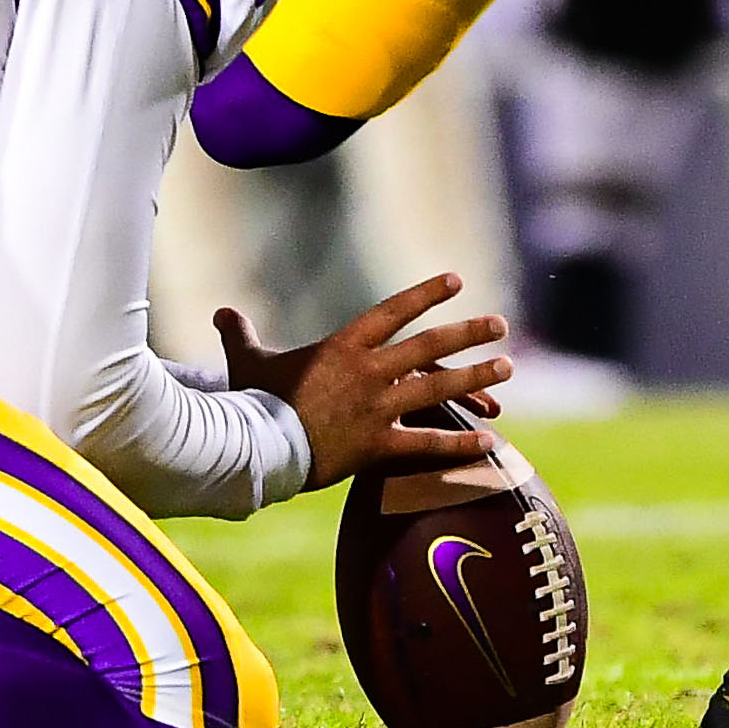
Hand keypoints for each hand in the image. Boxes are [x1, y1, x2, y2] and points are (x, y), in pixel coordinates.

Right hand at [215, 272, 512, 491]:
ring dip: (476, 377)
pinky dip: (460, 444)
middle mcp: (368, 371)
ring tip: (507, 369)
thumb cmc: (251, 403)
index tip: (455, 280)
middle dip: (468, 333)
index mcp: (343, 346)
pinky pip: (428, 444)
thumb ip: (241, 335)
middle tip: (500, 325)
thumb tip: (222, 313)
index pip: (393, 311)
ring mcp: (377, 408)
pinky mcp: (378, 446)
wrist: (256, 447)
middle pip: (429, 346)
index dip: (425, 294)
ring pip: (438, 388)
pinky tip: (489, 441)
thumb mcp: (247, 363)